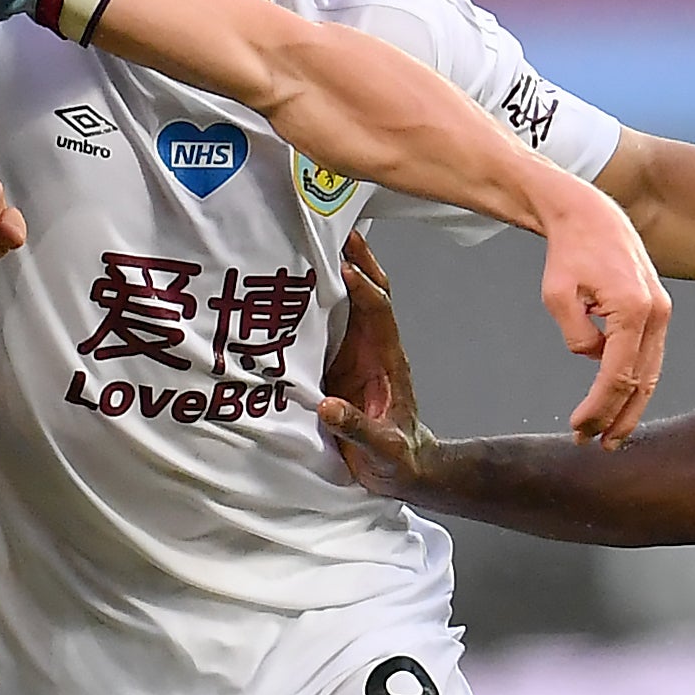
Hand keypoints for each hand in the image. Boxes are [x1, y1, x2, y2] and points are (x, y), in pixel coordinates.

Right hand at [316, 241, 431, 497]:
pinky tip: (291, 280)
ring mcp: (357, 350)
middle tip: (331, 224)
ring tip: (308, 238)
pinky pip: (328, 320)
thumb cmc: (397, 459)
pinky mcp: (339, 360)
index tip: (342, 266)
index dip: (363, 288)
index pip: (379, 313)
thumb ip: (358, 429)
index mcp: (388, 360)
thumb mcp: (381, 450)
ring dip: (335, 268)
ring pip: (349, 299)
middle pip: (369, 290)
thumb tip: (328, 408)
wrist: (403, 470)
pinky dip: (314, 296)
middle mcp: (374, 346)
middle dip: (355, 257)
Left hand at [536, 177, 668, 443]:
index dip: (598, 408)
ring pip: (651, 374)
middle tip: (594, 444)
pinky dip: (637, 384)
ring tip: (611, 436)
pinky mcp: (658, 311)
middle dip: (617, 418)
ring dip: (631, 408)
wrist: (590, 215)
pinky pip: (650, 358)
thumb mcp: (557, 295)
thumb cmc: (569, 252)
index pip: (617, 375)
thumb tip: (592, 359)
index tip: (578, 428)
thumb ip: (575, 335)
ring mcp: (662, 312)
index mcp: (633, 309)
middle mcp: (656, 313)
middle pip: (641, 382)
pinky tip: (620, 404)